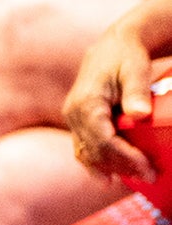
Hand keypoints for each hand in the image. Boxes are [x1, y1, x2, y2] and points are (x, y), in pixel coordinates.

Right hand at [64, 14, 160, 180]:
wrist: (112, 47)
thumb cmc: (125, 57)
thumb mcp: (135, 69)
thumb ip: (137, 91)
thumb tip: (140, 114)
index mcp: (86, 103)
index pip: (103, 141)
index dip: (126, 158)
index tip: (148, 168)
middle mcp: (74, 113)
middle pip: (96, 151)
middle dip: (123, 167)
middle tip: (151, 176)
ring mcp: (73, 118)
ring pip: (87, 153)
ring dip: (110, 168)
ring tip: (136, 177)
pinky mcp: (77, 121)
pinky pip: (83, 148)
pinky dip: (95, 164)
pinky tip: (108, 177)